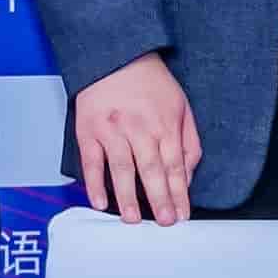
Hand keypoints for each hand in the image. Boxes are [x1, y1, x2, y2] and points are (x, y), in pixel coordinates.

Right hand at [74, 54, 200, 223]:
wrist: (115, 56)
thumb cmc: (149, 83)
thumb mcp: (181, 106)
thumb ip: (188, 142)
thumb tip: (187, 176)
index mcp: (164, 122)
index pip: (175, 164)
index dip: (179, 192)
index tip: (181, 214)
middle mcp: (139, 127)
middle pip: (151, 169)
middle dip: (159, 199)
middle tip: (163, 221)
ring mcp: (112, 129)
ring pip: (121, 167)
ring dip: (127, 196)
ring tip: (132, 219)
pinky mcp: (89, 129)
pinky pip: (91, 161)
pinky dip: (94, 182)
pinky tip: (100, 201)